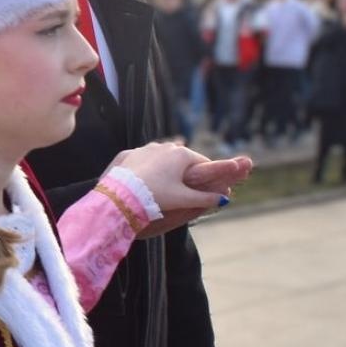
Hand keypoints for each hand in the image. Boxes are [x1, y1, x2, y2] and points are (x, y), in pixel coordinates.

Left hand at [109, 144, 251, 237]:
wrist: (121, 195)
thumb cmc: (156, 196)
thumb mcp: (184, 199)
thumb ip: (205, 198)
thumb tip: (224, 199)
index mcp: (181, 154)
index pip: (202, 162)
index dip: (208, 174)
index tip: (208, 184)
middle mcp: (164, 146)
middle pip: (181, 158)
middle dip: (186, 170)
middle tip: (186, 185)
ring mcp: (144, 148)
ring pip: (161, 157)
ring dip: (166, 166)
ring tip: (166, 181)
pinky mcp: (128, 154)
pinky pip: (142, 160)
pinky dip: (146, 167)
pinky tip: (145, 178)